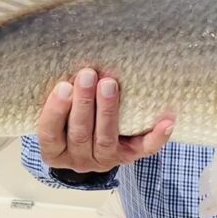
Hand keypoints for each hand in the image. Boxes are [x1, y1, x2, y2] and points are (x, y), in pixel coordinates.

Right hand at [38, 68, 174, 172]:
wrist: (92, 149)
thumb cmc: (69, 120)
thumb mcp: (57, 116)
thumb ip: (60, 97)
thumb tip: (68, 56)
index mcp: (54, 151)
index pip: (50, 133)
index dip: (56, 111)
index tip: (63, 86)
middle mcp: (78, 160)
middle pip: (80, 134)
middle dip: (84, 103)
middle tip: (88, 74)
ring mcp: (104, 161)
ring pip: (106, 139)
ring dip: (108, 110)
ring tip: (110, 84)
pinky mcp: (129, 157)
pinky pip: (144, 149)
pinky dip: (156, 136)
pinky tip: (167, 121)